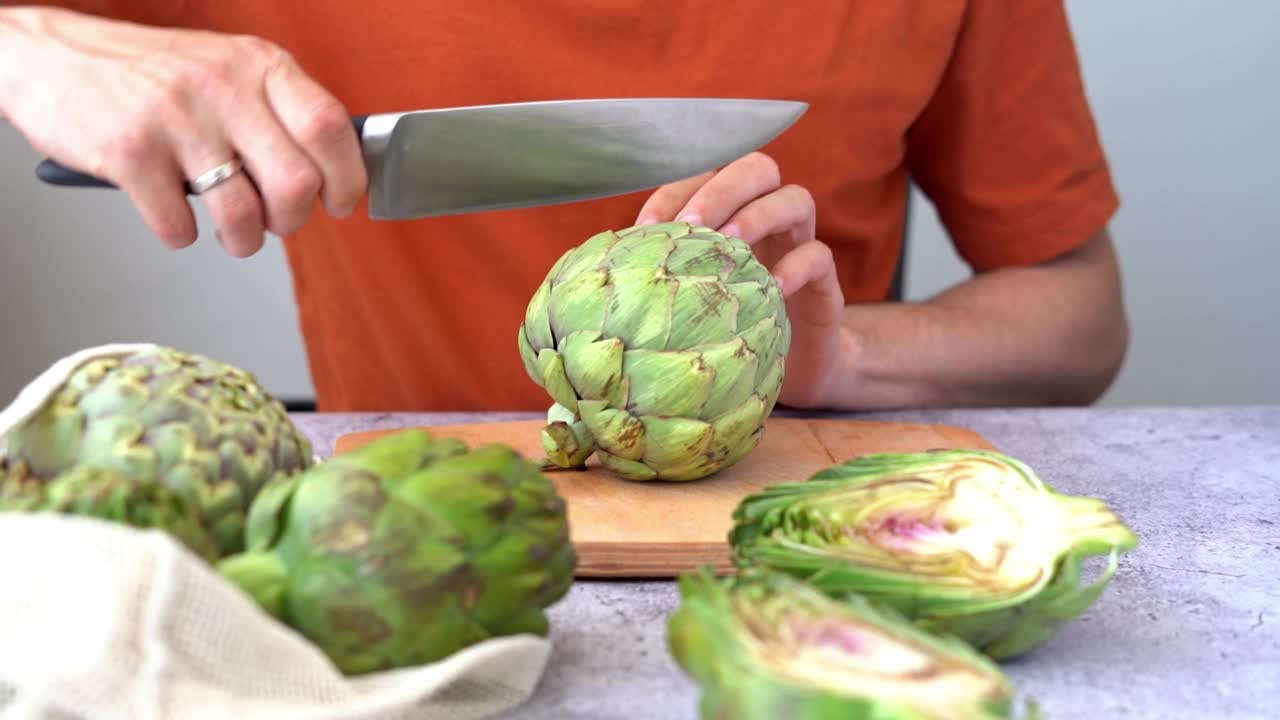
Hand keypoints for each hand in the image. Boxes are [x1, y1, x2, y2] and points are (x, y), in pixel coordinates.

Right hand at [0, 7, 365, 256]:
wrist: (54, 56)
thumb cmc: (153, 75)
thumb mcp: (228, 70)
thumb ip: (279, 111)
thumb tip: (334, 175)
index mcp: (258, 64)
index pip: (330, 127)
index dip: (347, 178)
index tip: (341, 202)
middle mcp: (222, 86)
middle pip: (296, 184)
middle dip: (293, 221)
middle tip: (277, 221)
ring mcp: (175, 119)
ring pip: (243, 216)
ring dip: (244, 241)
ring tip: (234, 234)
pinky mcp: (130, 152)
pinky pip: (180, 227)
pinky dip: (181, 234)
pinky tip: (172, 211)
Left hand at [634, 152, 848, 408]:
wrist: (793, 374)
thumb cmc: (729, 333)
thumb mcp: (691, 303)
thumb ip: (660, 280)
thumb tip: (600, 274)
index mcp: (729, 214)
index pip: (704, 174)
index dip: (674, 190)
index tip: (646, 226)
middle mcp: (767, 219)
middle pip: (758, 167)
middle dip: (722, 188)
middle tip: (694, 224)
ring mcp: (799, 245)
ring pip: (795, 198)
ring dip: (759, 214)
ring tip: (731, 244)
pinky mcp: (826, 282)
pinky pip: (818, 256)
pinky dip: (795, 265)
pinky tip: (771, 288)